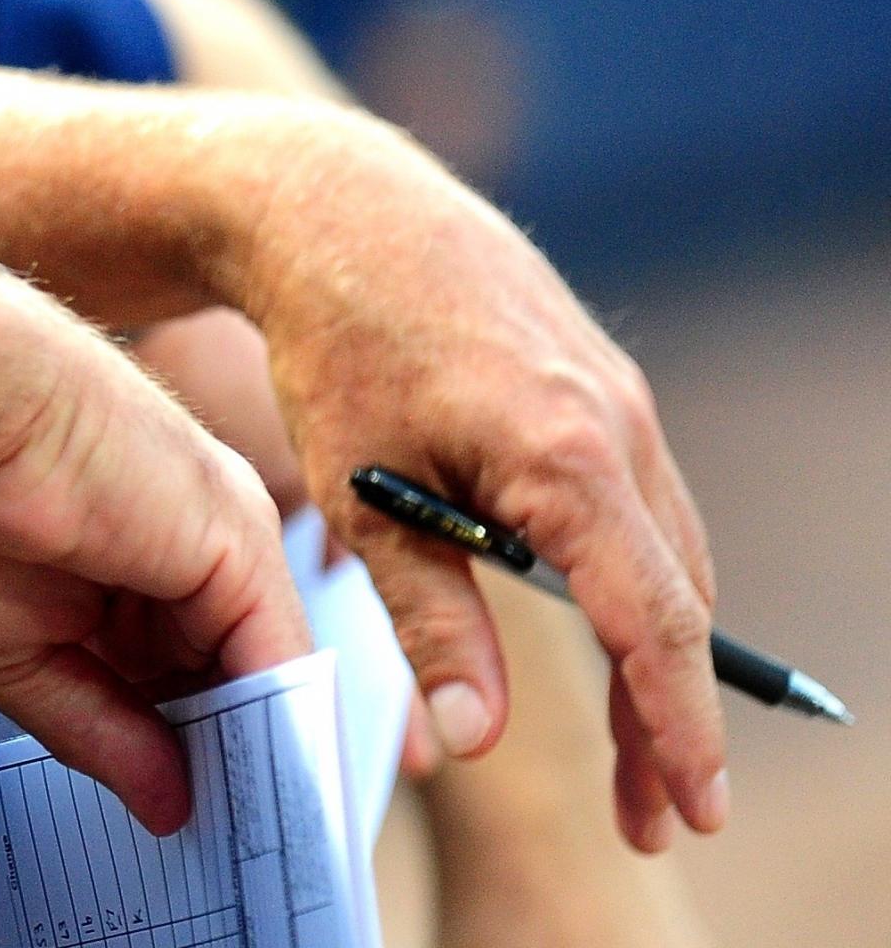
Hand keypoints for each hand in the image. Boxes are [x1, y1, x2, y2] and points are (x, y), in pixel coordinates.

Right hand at [0, 276, 311, 833]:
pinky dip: (278, 730)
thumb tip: (164, 802)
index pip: (176, 673)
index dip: (182, 750)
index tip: (188, 824)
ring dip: (260, 758)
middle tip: (232, 853)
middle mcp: (179, 544)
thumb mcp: (10, 653)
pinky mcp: (236, 539)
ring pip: (258, 670)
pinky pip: (276, 656)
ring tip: (256, 846)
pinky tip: (267, 795)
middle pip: (226, 674)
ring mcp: (215, 537)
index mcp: (115, 565)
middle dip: (225, 762)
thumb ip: (97, 725)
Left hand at [217, 109, 724, 847]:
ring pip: (665, 549)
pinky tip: (606, 629)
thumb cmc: (334, 347)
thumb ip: (429, 618)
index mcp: (565, 458)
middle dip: (667, 715)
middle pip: (675, 598)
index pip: (652, 623)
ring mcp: (619, 397)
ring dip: (656, 649)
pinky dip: (636, 575)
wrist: (338, 208)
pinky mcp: (600, 380)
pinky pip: (640, 500)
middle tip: (655, 818)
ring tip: (631, 749)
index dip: (674, 727)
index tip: (692, 807)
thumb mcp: (362, 495)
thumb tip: (476, 736)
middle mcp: (616, 425)